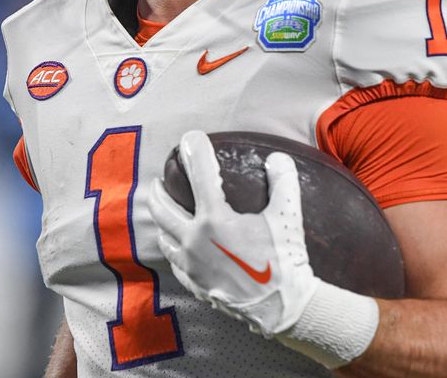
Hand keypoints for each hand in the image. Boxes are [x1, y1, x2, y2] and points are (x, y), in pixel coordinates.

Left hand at [148, 130, 319, 336]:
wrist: (282, 308)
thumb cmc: (284, 262)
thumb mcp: (288, 217)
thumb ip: (283, 182)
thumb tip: (276, 158)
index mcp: (215, 219)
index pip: (199, 174)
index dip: (195, 150)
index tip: (192, 138)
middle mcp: (195, 240)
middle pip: (162, 207)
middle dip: (158, 189)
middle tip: (160, 179)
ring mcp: (191, 264)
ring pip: (163, 235)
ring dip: (161, 218)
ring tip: (164, 208)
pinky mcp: (194, 283)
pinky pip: (174, 261)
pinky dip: (172, 246)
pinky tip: (178, 244)